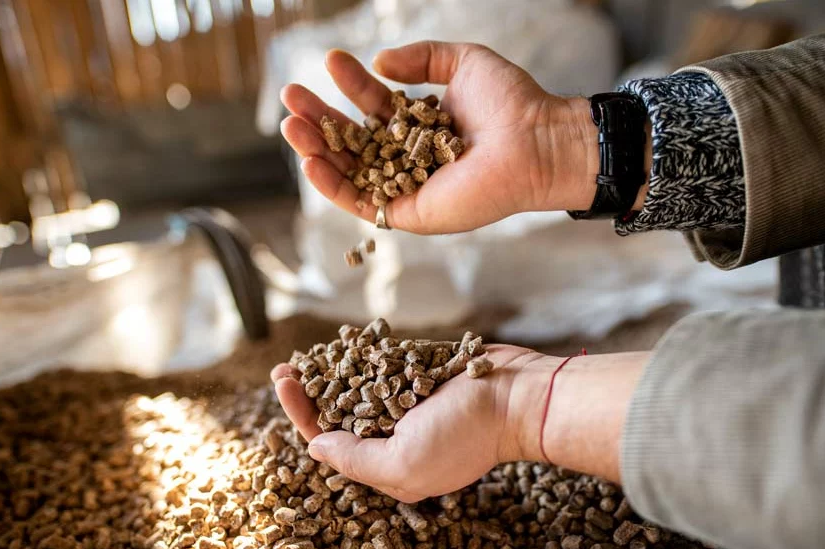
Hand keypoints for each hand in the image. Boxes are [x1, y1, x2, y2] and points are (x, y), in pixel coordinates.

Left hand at [271, 345, 543, 501]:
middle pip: (339, 417)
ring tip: (302, 357)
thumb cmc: (464, 434)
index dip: (303, 415)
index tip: (285, 384)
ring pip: (358, 389)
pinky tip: (339, 346)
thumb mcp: (403, 462)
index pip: (332, 444)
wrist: (518, 396)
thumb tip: (313, 447)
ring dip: (328, 373)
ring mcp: (410, 405)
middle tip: (283, 370)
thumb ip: (354, 459)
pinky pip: (385, 367)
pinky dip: (362, 357)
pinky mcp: (423, 375)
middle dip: (309, 394)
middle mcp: (396, 438)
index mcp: (389, 466)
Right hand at [279, 41, 599, 234]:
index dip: (349, 85)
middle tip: (291, 95)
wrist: (534, 141)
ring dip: (315, 150)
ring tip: (290, 124)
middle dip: (319, 118)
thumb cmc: (510, 103)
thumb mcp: (461, 62)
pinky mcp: (409, 213)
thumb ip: (420, 58)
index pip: (372, 107)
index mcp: (419, 126)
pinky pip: (361, 204)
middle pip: (351, 140)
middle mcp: (409, 159)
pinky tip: (310, 162)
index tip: (331, 61)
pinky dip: (332, 186)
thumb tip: (379, 63)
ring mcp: (406, 188)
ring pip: (348, 172)